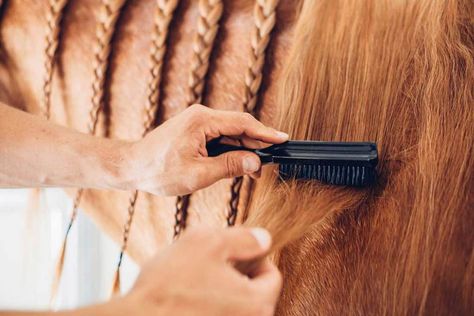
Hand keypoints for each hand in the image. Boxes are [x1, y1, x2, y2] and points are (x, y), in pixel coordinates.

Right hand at [116, 226, 281, 315]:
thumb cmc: (169, 284)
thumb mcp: (208, 242)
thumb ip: (244, 238)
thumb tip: (264, 239)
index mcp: (257, 304)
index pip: (273, 276)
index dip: (254, 258)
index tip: (230, 255)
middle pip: (256, 293)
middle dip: (237, 276)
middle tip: (209, 267)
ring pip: (236, 306)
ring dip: (221, 292)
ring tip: (194, 284)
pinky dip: (210, 307)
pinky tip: (187, 301)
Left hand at [121, 104, 287, 195]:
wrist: (132, 166)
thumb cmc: (158, 170)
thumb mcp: (197, 173)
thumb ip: (229, 166)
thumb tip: (256, 162)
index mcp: (202, 121)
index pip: (243, 124)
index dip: (265, 133)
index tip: (283, 140)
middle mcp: (201, 116)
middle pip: (239, 127)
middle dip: (256, 144)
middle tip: (272, 162)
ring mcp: (197, 122)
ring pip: (230, 133)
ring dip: (244, 149)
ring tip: (257, 169)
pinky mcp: (194, 131)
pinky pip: (219, 138)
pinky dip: (231, 150)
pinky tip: (239, 164)